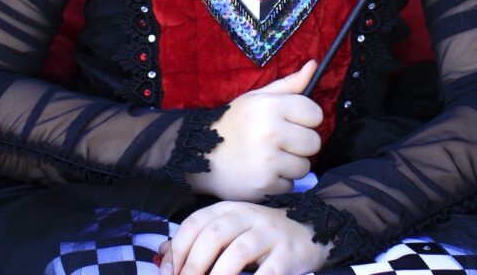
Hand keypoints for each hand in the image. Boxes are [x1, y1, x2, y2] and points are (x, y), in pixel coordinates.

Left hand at [159, 201, 330, 274]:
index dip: (178, 250)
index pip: (196, 223)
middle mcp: (249, 216)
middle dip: (193, 266)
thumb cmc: (265, 235)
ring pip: (237, 252)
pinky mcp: (289, 254)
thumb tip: (162, 253)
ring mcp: (270, 233)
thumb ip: (201, 239)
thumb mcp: (233, 228)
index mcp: (231, 209)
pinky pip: (267, 273)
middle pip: (214, 235)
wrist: (315, 228)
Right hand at [187, 60, 322, 200]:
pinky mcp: (265, 185)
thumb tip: (314, 65)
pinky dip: (279, 182)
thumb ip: (289, 84)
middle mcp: (272, 132)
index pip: (315, 114)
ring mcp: (269, 160)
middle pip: (314, 143)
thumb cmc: (234, 123)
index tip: (294, 123)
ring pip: (304, 167)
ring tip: (271, 158)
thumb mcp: (257, 98)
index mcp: (271, 106)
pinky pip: (290, 186)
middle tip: (282, 143)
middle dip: (301, 145)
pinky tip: (263, 173)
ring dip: (291, 166)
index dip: (307, 119)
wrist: (200, 155)